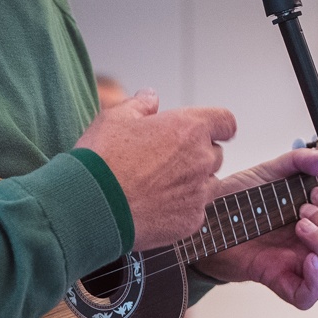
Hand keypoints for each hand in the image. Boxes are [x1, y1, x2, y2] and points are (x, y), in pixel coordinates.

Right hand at [73, 89, 236, 249]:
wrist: (91, 206)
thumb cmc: (102, 159)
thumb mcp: (115, 118)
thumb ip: (140, 105)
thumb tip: (150, 97)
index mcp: (189, 128)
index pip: (226, 122)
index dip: (218, 125)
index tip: (208, 131)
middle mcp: (201, 160)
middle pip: (216, 154)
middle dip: (198, 154)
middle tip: (167, 160)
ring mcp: (199, 193)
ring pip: (209, 184)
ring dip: (193, 182)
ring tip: (161, 186)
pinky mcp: (191, 221)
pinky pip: (196, 211)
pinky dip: (183, 209)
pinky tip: (157, 207)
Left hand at [193, 148, 317, 309]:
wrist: (208, 218)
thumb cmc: (238, 200)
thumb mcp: (271, 173)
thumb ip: (299, 161)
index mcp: (317, 224)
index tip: (317, 192)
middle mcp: (311, 247)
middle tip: (305, 210)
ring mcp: (297, 266)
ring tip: (300, 227)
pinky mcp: (280, 281)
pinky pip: (310, 296)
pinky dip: (317, 280)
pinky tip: (307, 260)